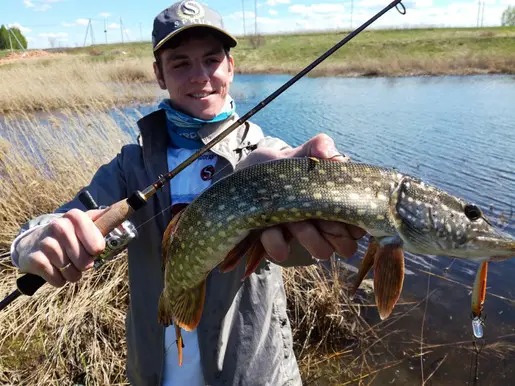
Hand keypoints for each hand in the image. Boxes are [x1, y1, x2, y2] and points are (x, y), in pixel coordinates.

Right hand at [15, 209, 105, 286]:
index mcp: (75, 217)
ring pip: (71, 271)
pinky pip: (57, 279)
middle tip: (78, 259)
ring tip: (68, 265)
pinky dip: (59, 280)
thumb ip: (104, 217)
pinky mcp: (35, 259)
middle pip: (84, 260)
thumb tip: (125, 205)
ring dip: (72, 274)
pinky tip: (55, 270)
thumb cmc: (68, 235)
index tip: (96, 250)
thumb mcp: (85, 223)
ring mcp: (45, 243)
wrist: (34, 243)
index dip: (96, 248)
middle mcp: (58, 226)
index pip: (95, 240)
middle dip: (84, 265)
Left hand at [238, 133, 365, 262]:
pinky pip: (282, 252)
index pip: (360, 223)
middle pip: (347, 245)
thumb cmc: (279, 167)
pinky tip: (267, 228)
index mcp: (333, 204)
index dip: (356, 222)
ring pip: (322, 251)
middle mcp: (322, 225)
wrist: (245, 179)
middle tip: (318, 216)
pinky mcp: (276, 244)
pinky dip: (276, 242)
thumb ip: (317, 147)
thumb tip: (329, 153)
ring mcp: (301, 237)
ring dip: (308, 235)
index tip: (343, 210)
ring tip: (291, 218)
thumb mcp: (297, 153)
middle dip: (335, 232)